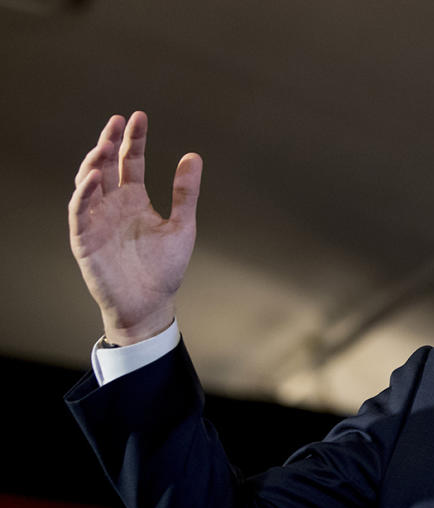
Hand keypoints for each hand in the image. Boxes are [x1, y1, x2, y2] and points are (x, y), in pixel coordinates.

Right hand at [68, 112, 201, 344]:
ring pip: (88, 182)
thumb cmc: (164, 268)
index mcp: (134, 200)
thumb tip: (194, 155)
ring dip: (94, 161)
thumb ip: (185, 192)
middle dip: (110, 142)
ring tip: (106, 143)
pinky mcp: (84, 238)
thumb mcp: (182, 225)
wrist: (150, 304)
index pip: (132, 161)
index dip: (134, 139)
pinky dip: (83, 192)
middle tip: (117, 121)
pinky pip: (79, 210)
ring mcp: (96, 219)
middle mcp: (112, 205)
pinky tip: (94, 176)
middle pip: (106, 165)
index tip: (139, 116)